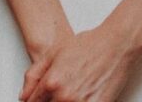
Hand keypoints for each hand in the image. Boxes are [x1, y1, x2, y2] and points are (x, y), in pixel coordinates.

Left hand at [20, 21, 141, 101]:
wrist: (117, 44)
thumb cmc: (90, 45)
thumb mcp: (54, 53)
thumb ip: (34, 75)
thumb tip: (24, 95)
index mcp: (52, 83)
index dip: (35, 101)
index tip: (40, 99)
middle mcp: (65, 97)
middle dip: (50, 101)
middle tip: (58, 93)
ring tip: (72, 92)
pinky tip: (82, 95)